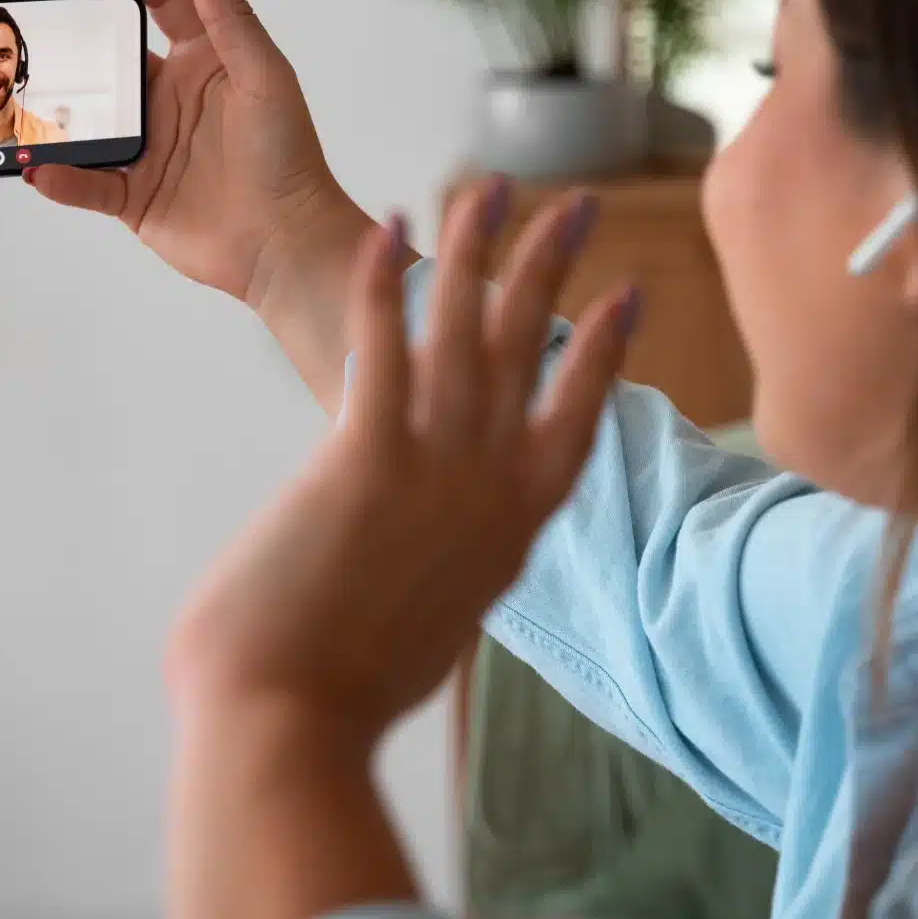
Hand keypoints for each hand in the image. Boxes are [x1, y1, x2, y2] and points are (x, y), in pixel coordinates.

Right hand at [32, 0, 357, 308]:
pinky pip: (86, 181)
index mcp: (205, 59)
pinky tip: (41, 170)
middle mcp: (171, 97)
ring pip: (87, 119)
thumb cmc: (288, 158)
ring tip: (15, 104)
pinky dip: (61, 177)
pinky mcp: (135, 195)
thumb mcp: (263, 76)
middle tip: (29, 36)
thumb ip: (230, 14)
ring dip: (51, 115)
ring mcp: (150, 145)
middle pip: (108, 57)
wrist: (288, 245)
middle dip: (69, 44)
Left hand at [166, 179, 634, 741]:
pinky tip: (390, 226)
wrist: (291, 732)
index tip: (626, 298)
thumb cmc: (336, 700)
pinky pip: (386, 344)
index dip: (603, 354)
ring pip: (469, 332)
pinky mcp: (367, 459)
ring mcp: (436, 471)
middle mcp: (488, 492)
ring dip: (483, 248)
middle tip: (578, 204)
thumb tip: (417, 573)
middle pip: (535, 354)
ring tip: (493, 186)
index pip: (575, 423)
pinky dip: (388, 279)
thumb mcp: (422, 636)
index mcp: (509, 536)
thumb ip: (437, 584)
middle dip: (556, 269)